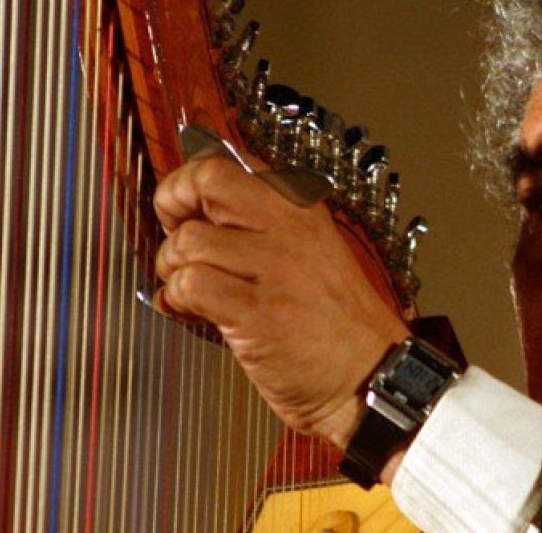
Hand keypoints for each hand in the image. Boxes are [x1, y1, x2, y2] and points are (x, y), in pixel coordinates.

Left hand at [152, 156, 411, 446]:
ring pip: (188, 240)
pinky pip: (191, 284)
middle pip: (205, 180)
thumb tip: (196, 213)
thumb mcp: (312, 254)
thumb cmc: (337, 326)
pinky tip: (193, 312)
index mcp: (301, 210)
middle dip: (172, 205)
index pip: (228, 163)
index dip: (191, 184)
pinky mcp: (259, 313)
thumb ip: (263, 228)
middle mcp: (289, 229)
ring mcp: (276, 269)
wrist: (369, 378)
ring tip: (189, 289)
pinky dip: (178, 300)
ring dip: (173, 268)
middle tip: (175, 236)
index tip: (186, 211)